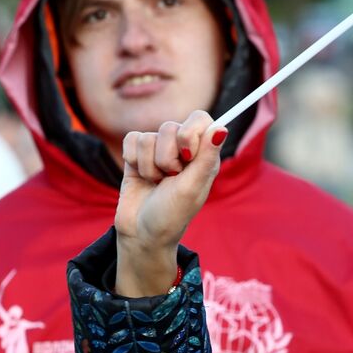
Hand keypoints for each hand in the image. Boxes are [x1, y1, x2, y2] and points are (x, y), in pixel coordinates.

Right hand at [114, 110, 226, 296]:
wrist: (141, 232)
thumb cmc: (172, 214)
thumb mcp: (192, 188)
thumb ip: (206, 157)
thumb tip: (221, 128)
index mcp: (205, 155)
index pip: (200, 119)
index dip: (190, 133)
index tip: (186, 157)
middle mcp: (184, 150)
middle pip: (170, 127)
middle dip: (166, 156)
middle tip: (170, 177)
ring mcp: (159, 151)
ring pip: (148, 136)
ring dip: (149, 165)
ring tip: (156, 182)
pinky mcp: (137, 154)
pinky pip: (131, 139)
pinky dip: (134, 160)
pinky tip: (141, 177)